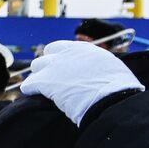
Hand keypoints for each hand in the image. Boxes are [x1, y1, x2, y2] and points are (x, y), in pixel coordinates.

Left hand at [20, 40, 143, 125]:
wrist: (111, 99)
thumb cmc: (118, 89)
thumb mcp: (111, 68)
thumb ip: (98, 67)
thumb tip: (99, 74)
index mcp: (84, 49)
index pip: (61, 47)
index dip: (59, 59)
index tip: (62, 69)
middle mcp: (67, 54)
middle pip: (46, 55)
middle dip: (47, 66)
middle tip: (50, 79)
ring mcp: (55, 66)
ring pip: (36, 67)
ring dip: (38, 77)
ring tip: (40, 89)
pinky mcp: (45, 81)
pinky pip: (29, 84)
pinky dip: (30, 89)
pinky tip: (32, 95)